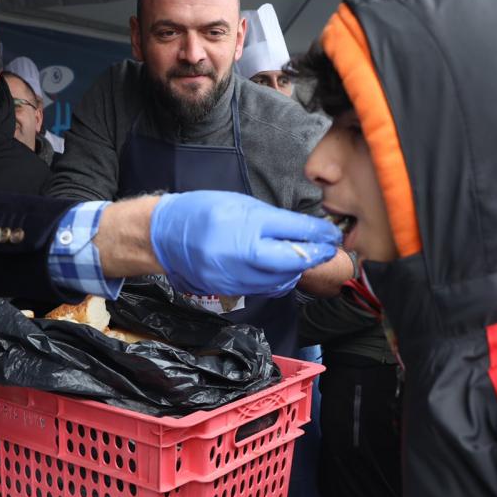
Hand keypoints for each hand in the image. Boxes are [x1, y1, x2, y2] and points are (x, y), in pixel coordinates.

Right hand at [151, 192, 339, 297]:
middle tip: (327, 249)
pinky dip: (278, 279)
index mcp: (246, 224)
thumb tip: (306, 232)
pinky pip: (264, 288)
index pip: (294, 232)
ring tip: (304, 257)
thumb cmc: (202, 213)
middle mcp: (241, 253)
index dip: (319, 235)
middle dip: (314, 256)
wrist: (164, 237)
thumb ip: (272, 220)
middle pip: (292, 261)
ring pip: (281, 279)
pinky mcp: (230, 290)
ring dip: (297, 269)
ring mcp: (235, 276)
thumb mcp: (240, 205)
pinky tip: (280, 269)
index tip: (332, 235)